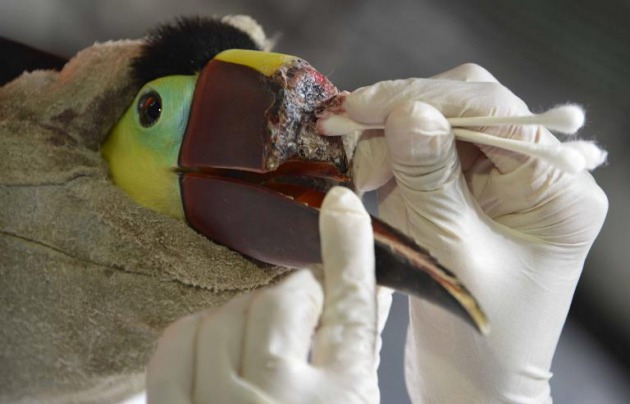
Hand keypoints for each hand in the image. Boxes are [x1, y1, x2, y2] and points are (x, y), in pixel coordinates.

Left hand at [146, 187, 388, 403]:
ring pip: (228, 312)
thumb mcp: (357, 402)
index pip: (352, 307)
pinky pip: (177, 341)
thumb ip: (359, 347)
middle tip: (300, 325)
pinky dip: (198, 334)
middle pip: (282, 300)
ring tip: (261, 351)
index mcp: (344, 399)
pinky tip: (217, 352)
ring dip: (246, 319)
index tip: (343, 203)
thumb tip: (365, 287)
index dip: (349, 249)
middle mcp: (283, 401)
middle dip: (293, 302)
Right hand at [319, 64, 607, 402]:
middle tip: (346, 128)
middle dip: (403, 114)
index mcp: (555, 188)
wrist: (474, 384)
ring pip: (438, 126)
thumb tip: (406, 108)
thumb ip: (430, 176)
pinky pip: (422, 156)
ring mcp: (495, 182)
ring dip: (389, 138)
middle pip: (467, 109)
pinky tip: (366, 176)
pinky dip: (389, 159)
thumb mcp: (453, 251)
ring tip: (357, 172)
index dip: (426, 96)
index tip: (363, 105)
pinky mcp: (463, 195)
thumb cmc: (480, 335)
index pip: (495, 111)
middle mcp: (531, 175)